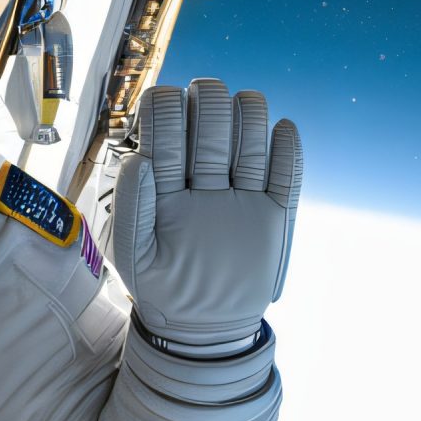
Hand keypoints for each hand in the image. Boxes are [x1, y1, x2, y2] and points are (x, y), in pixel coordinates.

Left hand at [109, 80, 301, 355]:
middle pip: (210, 127)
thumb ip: (133, 206)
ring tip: (247, 104)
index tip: (166, 99)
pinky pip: (285, 175)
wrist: (201, 328)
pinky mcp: (272, 213)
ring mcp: (240, 194)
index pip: (166, 132)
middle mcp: (203, 181)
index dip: (166, 110)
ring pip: (249, 141)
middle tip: (208, 92)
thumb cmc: (159, 288)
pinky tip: (283, 131)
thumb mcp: (133, 254)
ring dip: (249, 116)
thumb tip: (142, 159)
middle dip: (209, 103)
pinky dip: (288, 150)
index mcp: (165, 183)